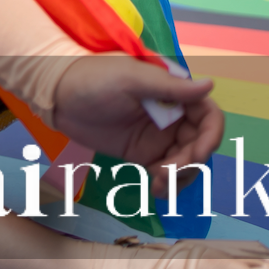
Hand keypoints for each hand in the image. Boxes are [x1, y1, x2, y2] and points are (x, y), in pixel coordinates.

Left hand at [49, 54, 224, 191]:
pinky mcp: (143, 154)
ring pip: (186, 162)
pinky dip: (166, 184)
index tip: (197, 153)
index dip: (210, 136)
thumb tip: (210, 84)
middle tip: (168, 172)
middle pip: (199, 144)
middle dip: (191, 162)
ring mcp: (158, 137)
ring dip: (180, 177)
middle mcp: (172, 116)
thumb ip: (169, 86)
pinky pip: (165, 173)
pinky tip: (155, 190)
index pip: (208, 115)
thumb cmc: (92, 77)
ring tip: (158, 183)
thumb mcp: (130, 78)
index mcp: (173, 92)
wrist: (57, 96)